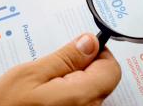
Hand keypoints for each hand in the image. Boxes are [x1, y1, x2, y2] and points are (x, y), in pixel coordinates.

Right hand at [0, 33, 121, 105]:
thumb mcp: (31, 74)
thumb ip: (66, 57)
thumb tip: (90, 42)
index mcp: (81, 96)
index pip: (112, 68)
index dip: (97, 53)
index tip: (79, 49)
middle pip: (101, 81)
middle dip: (81, 67)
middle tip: (53, 68)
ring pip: (89, 92)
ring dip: (72, 82)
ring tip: (44, 85)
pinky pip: (78, 103)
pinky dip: (66, 94)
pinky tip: (44, 97)